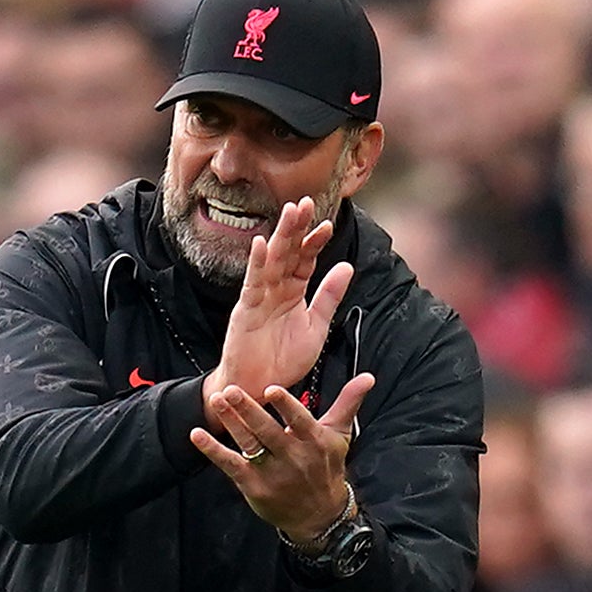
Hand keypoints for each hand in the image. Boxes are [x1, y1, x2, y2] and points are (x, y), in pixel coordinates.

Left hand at [191, 374, 374, 547]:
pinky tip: (196, 434)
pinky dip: (212, 450)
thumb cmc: (326, 468)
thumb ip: (348, 403)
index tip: (272, 388)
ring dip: (230, 423)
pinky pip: (230, 465)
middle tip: (231, 390)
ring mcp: (272, 474)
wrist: (318, 515)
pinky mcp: (253, 487)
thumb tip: (368, 376)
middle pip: (268, 432)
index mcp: (315, 443)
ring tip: (215, 402)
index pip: (300, 421)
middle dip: (249, 411)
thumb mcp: (339, 436)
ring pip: (248, 445)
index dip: (286, 406)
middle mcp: (294, 459)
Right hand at [203, 196, 350, 403]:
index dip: (315, 242)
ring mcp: (259, 298)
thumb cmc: (285, 361)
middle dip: (296, 228)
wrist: (260, 389)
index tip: (328, 223)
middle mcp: (275, 290)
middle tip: (305, 202)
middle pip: (287, 253)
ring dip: (280, 236)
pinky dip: (256, 264)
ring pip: (272, 261)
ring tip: (289, 212)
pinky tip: (260, 244)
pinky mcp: (245, 311)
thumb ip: (329, 297)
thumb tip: (346, 266)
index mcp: (293, 292)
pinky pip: (252, 284)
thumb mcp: (316, 328)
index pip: (305, 260)